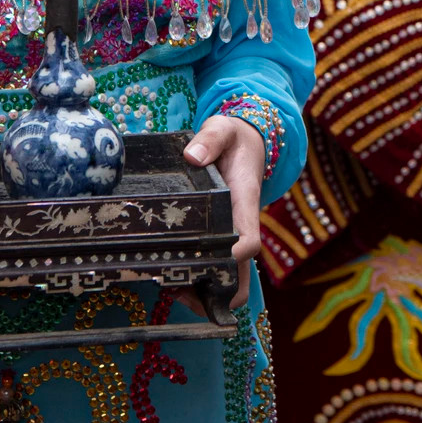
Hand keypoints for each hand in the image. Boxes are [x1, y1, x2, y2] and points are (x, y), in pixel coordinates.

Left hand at [185, 114, 265, 308]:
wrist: (245, 141)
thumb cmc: (233, 137)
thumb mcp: (223, 128)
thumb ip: (211, 138)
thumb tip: (193, 156)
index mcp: (244, 202)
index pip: (249, 241)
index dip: (233, 259)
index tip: (207, 263)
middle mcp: (242, 225)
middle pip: (242, 273)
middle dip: (220, 293)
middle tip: (181, 294)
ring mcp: (234, 234)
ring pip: (231, 278)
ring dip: (208, 293)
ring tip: (172, 290)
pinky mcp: (224, 236)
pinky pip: (219, 267)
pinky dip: (202, 282)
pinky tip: (174, 280)